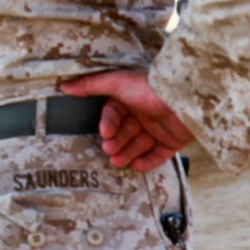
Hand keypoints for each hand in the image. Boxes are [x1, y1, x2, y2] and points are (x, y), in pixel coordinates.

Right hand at [58, 70, 193, 171]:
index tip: (105, 134)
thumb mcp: (116, 82)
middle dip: (117, 142)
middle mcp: (145, 111)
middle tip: (110, 150)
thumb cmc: (150, 87)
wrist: (185, 98)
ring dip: (128, 153)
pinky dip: (148, 161)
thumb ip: (90, 85)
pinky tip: (137, 166)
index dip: (109, 125)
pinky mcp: (174, 140)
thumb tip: (64, 85)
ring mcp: (160, 126)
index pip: (114, 114)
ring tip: (118, 162)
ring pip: (140, 144)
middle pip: (126, 131)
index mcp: (131, 97)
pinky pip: (159, 154)